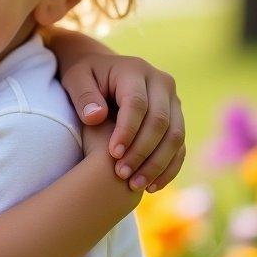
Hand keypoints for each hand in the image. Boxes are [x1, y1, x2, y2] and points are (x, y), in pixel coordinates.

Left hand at [60, 52, 184, 192]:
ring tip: (135, 185)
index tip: (113, 154)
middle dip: (142, 151)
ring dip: (157, 164)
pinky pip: (180, 146)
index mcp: (135, 70)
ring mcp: (173, 101)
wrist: (102, 71)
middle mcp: (161, 83)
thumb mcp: (75, 79)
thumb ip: (83, 95)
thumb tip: (96, 116)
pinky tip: (151, 186)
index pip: (137, 103)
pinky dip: (169, 167)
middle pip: (160, 121)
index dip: (127, 130)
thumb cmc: (85, 77)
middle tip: (122, 174)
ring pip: (175, 136)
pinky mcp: (177, 118)